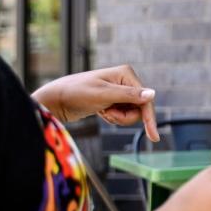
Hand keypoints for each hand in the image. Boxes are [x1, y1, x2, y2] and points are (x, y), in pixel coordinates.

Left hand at [31, 65, 158, 141]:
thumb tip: (152, 94)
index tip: (153, 137)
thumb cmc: (77, 93)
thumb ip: (129, 95)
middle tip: (109, 116)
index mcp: (126, 74)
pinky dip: (114, 117)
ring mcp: (120, 90)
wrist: (57, 100)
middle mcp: (126, 80)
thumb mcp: (103, 95)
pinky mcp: (114, 99)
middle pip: (140, 107)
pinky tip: (102, 112)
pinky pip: (123, 114)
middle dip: (125, 117)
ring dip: (118, 118)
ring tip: (103, 113)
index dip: (149, 118)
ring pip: (132, 113)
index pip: (146, 99)